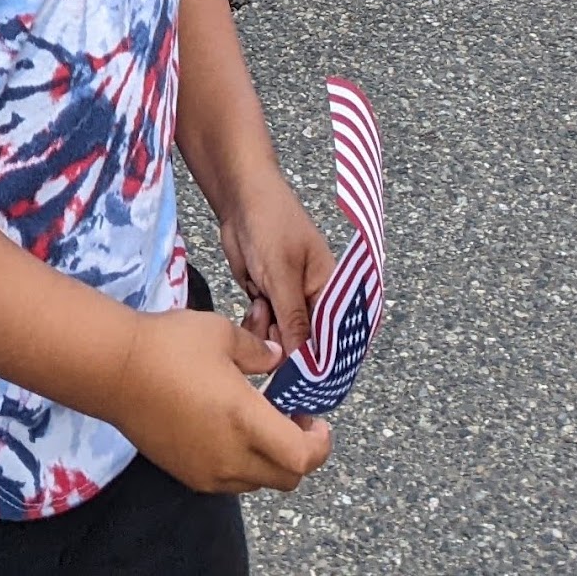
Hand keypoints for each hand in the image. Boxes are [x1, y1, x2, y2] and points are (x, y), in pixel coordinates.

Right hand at [110, 310, 332, 494]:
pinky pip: (228, 481)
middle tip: (291, 420)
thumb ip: (257, 351)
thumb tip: (277, 359)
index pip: (304, 457)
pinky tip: (223, 431)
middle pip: (287, 477)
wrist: (112, 367)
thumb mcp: (220, 333)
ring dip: (268, 460)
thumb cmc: (168, 345)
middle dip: (298, 453)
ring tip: (255, 424)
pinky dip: (240, 464)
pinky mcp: (186, 473)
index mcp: (246, 421)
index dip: (319, 443)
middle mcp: (232, 456)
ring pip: (258, 481)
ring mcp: (207, 470)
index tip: (314, 419)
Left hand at [216, 169, 335, 359]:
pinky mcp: (268, 298)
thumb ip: (294, 318)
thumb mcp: (282, 273)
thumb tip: (307, 362)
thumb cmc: (270, 224)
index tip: (305, 379)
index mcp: (334, 292)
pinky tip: (252, 307)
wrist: (240, 198)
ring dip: (268, 334)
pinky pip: (265, 326)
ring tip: (259, 307)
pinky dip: (256, 324)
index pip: (336, 339)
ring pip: (282, 338)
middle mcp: (316, 301)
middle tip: (273, 337)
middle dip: (289, 348)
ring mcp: (290, 301)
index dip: (323, 362)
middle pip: (308, 345)